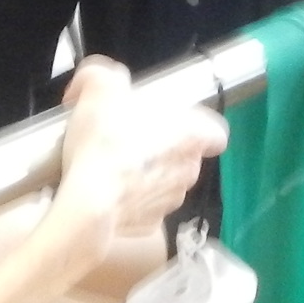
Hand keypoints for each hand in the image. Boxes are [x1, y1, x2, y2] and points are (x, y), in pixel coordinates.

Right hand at [46, 58, 226, 249]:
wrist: (89, 204)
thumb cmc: (105, 142)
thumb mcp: (99, 89)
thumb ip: (102, 75)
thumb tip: (94, 80)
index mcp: (192, 135)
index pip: (215, 131)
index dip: (195, 127)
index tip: (170, 125)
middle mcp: (190, 170)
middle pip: (184, 156)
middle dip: (161, 149)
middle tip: (127, 141)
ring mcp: (172, 202)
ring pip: (165, 185)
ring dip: (145, 177)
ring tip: (112, 168)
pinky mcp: (151, 227)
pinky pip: (144, 210)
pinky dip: (129, 204)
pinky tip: (106, 194)